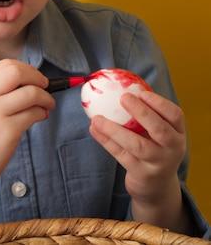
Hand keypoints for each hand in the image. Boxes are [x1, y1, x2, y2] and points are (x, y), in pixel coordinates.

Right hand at [0, 59, 55, 192]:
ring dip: (45, 97)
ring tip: (47, 105)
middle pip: (17, 72)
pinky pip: (33, 113)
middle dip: (37, 77)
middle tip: (44, 86)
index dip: (25, 68)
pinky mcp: (7, 130)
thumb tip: (25, 80)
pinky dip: (42, 112)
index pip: (4, 65)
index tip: (34, 77)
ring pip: (30, 92)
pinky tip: (40, 116)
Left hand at [89, 90, 185, 204]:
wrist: (157, 187)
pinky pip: (121, 155)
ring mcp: (158, 164)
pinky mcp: (141, 175)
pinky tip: (94, 129)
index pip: (175, 115)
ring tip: (97, 118)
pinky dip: (106, 141)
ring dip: (114, 129)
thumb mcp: (158, 133)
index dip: (159, 103)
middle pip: (160, 130)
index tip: (141, 93)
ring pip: (137, 145)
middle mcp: (172, 149)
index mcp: (178, 133)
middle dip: (142, 112)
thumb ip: (147, 113)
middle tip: (123, 98)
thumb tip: (121, 84)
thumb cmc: (154, 148)